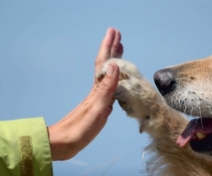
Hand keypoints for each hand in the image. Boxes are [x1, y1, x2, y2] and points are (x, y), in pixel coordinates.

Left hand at [48, 28, 122, 159]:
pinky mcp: (98, 105)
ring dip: (113, 61)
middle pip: (105, 65)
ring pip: (107, 74)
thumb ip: (107, 88)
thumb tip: (115, 65)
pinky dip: (114, 78)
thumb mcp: (97, 108)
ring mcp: (97, 97)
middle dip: (111, 49)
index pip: (104, 63)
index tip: (114, 33)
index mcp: (97, 89)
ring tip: (119, 51)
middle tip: (118, 36)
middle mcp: (97, 90)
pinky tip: (116, 80)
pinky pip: (109, 85)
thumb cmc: (81, 128)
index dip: (109, 47)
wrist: (65, 143)